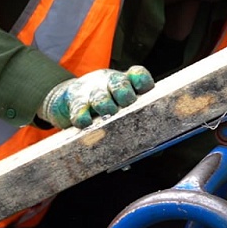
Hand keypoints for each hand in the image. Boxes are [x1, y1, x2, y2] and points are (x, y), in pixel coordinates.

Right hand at [38, 66, 154, 128]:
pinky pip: (78, 109)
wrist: (69, 99)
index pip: (138, 76)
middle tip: (128, 104)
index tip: (145, 90)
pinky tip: (86, 124)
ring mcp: (91, 92)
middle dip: (124, 93)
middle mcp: (110, 83)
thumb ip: (140, 127)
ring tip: (109, 114)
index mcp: (127, 83)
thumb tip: (158, 151)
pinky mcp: (74, 102)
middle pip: (119, 83)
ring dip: (105, 104)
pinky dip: (82, 117)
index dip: (142, 82)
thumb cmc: (106, 107)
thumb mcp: (122, 109)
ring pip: (99, 96)